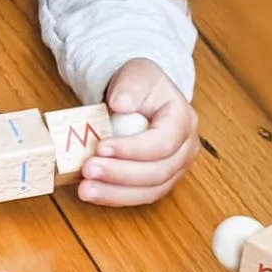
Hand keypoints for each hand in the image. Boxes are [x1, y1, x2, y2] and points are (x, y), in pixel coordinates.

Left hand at [78, 59, 198, 205]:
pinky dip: (116, 197)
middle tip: (88, 169)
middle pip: (158, 172)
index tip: (101, 147)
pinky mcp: (159, 181)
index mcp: (183, 120)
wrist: (140, 97)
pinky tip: (94, 193)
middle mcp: (186, 148)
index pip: (163, 142)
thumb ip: (130, 86)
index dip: (132, 149)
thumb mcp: (136, 74)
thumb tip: (120, 105)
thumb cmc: (140, 86)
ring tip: (86, 189)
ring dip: (116, 193)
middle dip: (120, 174)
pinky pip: (140, 196)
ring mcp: (176, 168)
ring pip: (150, 191)